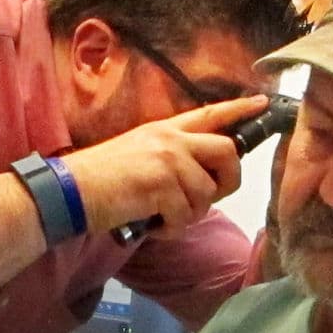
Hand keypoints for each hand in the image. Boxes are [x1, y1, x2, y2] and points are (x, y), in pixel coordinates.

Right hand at [62, 95, 270, 236]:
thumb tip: (197, 180)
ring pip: (206, 194)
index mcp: (164, 130)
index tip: (261, 104)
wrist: (71, 191)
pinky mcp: (161, 184)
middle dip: (227, 181)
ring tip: (161, 217)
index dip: (238, 110)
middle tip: (208, 198)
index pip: (208, 114)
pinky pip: (185, 216)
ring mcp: (167, 160)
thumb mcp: (137, 155)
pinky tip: (151, 224)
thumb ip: (168, 158)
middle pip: (226, 152)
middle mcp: (170, 140)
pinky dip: (170, 229)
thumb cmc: (99, 180)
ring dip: (188, 215)